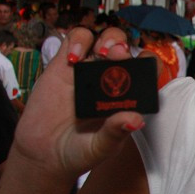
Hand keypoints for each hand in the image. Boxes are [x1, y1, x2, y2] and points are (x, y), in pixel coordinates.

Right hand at [13, 26, 140, 179]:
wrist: (44, 154)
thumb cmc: (79, 152)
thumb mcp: (100, 148)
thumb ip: (116, 133)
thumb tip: (136, 120)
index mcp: (127, 96)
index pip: (148, 72)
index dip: (150, 64)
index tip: (145, 68)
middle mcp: (110, 80)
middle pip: (126, 50)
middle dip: (125, 47)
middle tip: (118, 56)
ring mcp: (88, 71)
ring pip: (104, 39)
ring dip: (107, 39)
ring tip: (102, 53)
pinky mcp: (63, 66)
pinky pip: (74, 40)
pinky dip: (77, 40)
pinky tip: (73, 58)